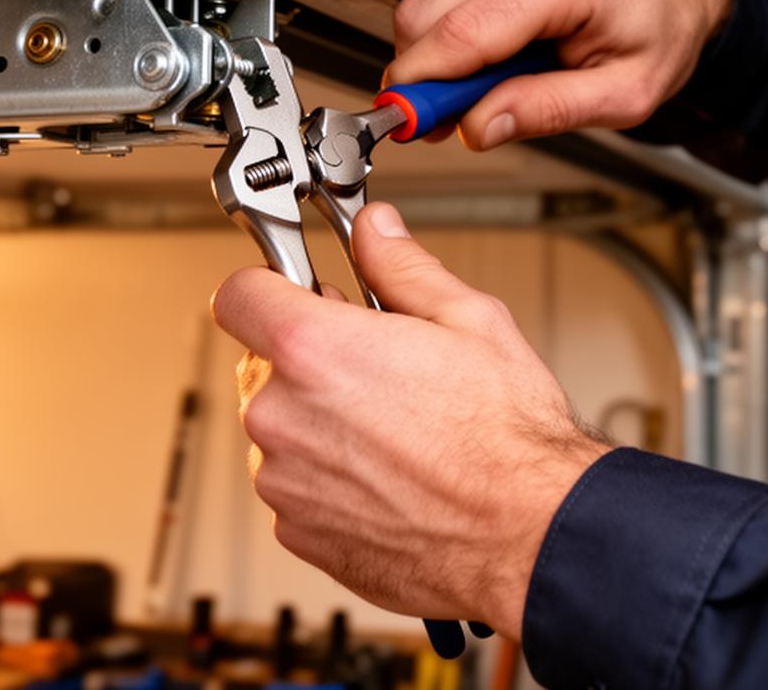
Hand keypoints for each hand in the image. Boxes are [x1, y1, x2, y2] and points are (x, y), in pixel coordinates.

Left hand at [211, 202, 608, 637]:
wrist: (528, 536)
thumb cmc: (507, 440)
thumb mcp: (468, 319)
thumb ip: (402, 266)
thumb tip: (376, 232)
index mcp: (314, 350)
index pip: (239, 294)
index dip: (270, 285)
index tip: (295, 292)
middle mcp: (283, 417)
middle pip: (262, 364)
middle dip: (308, 359)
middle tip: (376, 366)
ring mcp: (285, 481)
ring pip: (279, 430)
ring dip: (317, 422)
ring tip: (392, 429)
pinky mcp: (298, 532)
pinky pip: (296, 486)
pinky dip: (328, 478)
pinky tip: (386, 473)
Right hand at [386, 0, 731, 148]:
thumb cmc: (659, 30)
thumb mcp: (625, 94)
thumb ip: (548, 110)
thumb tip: (478, 124)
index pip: (463, 32)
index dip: (422, 85)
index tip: (401, 122)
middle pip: (426, 16)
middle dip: (423, 77)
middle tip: (449, 121)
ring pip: (423, 6)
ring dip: (435, 59)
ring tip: (487, 88)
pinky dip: (448, 38)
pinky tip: (490, 57)